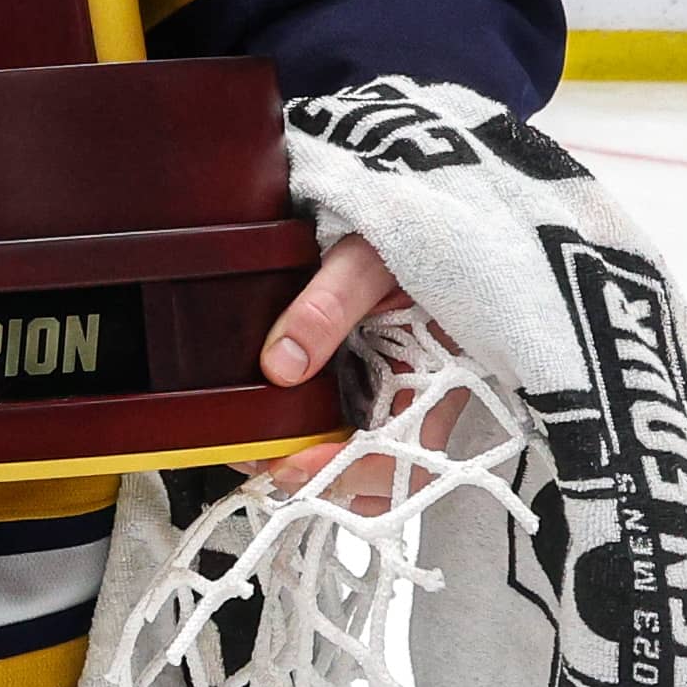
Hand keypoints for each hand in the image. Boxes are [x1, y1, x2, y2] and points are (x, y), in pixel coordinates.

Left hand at [251, 233, 419, 497]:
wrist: (429, 208)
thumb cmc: (414, 229)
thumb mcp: (369, 258)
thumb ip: (328, 306)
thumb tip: (281, 366)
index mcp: (435, 377)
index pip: (398, 459)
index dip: (342, 472)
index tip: (286, 463)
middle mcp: (418, 396)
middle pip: (376, 474)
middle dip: (317, 479)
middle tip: (255, 459)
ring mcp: (397, 392)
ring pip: (358, 457)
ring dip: (307, 463)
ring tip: (251, 448)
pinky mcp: (374, 379)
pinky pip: (343, 426)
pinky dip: (306, 435)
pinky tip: (268, 423)